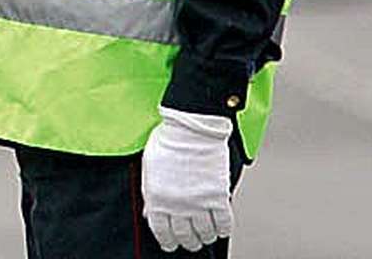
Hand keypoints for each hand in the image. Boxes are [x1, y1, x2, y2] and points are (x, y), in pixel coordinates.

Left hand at [141, 106, 233, 252]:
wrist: (191, 126)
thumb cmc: (168, 140)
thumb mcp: (149, 166)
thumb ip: (149, 192)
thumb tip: (149, 213)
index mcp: (157, 196)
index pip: (161, 230)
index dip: (167, 241)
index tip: (171, 245)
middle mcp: (177, 203)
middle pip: (184, 235)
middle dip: (187, 241)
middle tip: (191, 241)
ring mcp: (198, 201)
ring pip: (204, 233)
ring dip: (205, 237)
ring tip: (205, 235)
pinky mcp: (217, 196)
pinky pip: (223, 223)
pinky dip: (222, 229)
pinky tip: (220, 228)